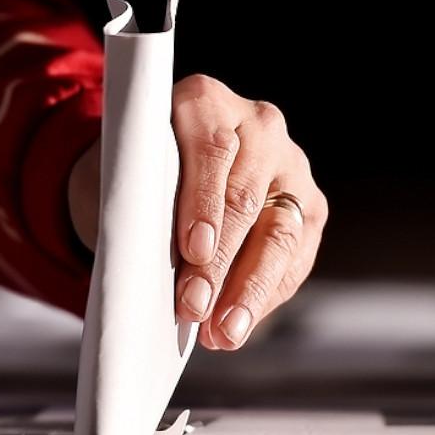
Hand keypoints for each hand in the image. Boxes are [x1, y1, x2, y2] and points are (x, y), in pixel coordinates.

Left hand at [68, 75, 327, 348]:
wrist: (162, 173)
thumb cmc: (138, 176)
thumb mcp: (125, 175)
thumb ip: (139, 201)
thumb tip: (150, 264)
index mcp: (205, 101)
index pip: (212, 150)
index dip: (203, 203)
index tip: (192, 250)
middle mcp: (259, 125)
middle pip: (246, 199)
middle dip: (220, 262)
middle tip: (193, 306)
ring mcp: (290, 165)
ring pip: (279, 234)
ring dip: (249, 290)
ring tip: (224, 333)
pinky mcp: (309, 206)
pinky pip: (295, 257)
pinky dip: (265, 296)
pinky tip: (239, 324)